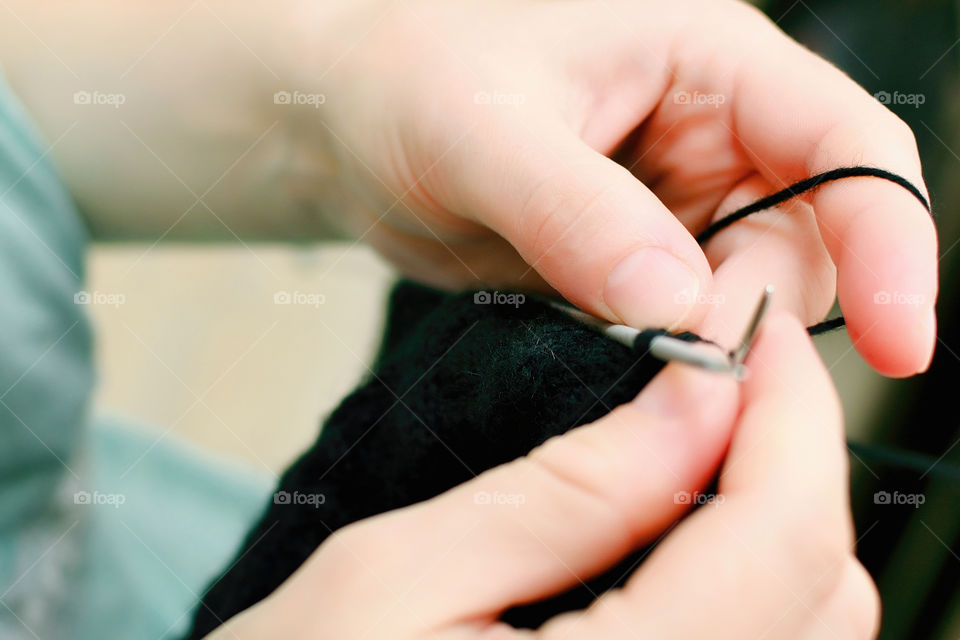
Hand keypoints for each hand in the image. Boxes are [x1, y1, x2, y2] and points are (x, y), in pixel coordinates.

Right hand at [208, 313, 877, 638]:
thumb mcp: (395, 577)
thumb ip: (560, 492)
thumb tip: (693, 393)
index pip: (780, 537)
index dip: (791, 409)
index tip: (754, 323)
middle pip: (821, 586)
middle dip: (789, 453)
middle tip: (720, 367)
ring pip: (809, 624)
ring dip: (773, 509)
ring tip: (695, 431)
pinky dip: (750, 570)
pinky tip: (676, 518)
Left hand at [309, 0, 936, 375]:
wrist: (347, 122)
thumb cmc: (408, 76)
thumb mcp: (484, 129)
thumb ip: (579, 212)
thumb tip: (679, 303)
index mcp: (709, 62)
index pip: (847, 144)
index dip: (892, 240)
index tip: (901, 341)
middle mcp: (710, 133)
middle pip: (804, 241)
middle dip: (761, 314)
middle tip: (686, 363)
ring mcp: (671, 204)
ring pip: (744, 295)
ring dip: (709, 345)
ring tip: (628, 358)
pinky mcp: (629, 262)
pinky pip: (680, 323)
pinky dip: (665, 358)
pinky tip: (620, 370)